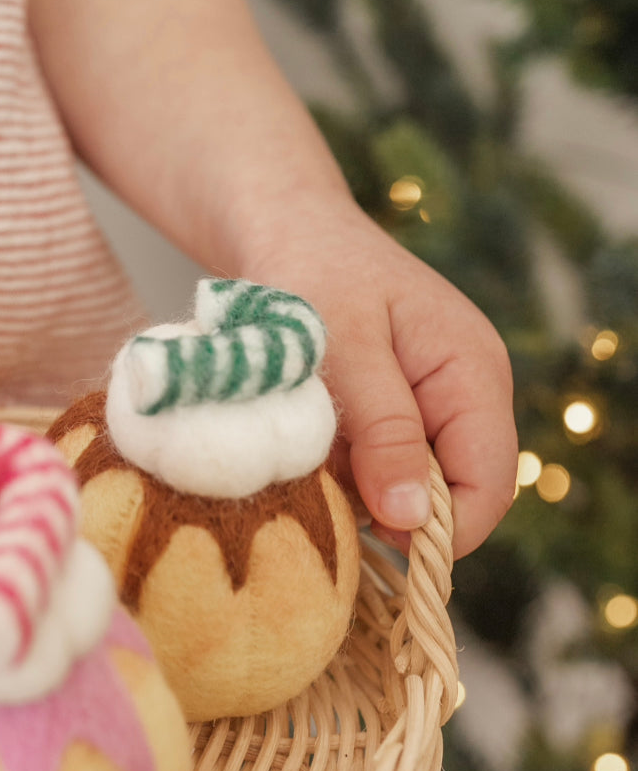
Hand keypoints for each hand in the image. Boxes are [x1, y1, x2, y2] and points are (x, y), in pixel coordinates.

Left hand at [239, 200, 517, 558]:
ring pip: (407, 487)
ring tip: (303, 456)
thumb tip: (414, 517)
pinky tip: (301, 446)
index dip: (438, 532)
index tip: (373, 540)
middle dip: (391, 512)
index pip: (488, 486)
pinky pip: (376, 467)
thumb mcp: (344, 352)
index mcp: (473, 374)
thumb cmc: (310, 272)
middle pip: (451, 494)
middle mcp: (463, 395)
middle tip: (322, 496)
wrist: (282, 230)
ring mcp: (429, 405)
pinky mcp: (391, 412)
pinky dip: (338, 471)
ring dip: (356, 491)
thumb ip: (384, 432)